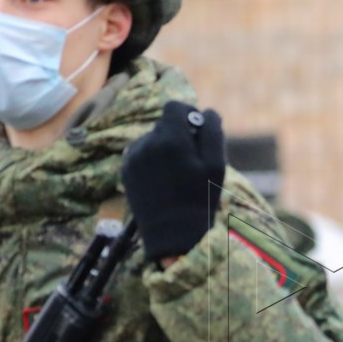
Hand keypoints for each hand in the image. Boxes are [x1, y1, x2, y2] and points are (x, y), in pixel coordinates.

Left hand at [122, 102, 226, 261]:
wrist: (172, 235)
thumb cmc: (200, 199)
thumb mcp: (217, 166)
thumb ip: (213, 133)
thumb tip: (208, 112)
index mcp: (170, 139)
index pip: (174, 107)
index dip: (188, 113)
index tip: (197, 129)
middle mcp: (147, 143)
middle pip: (163, 123)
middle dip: (178, 133)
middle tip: (191, 158)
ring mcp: (133, 157)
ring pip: (151, 138)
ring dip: (165, 146)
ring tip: (176, 172)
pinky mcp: (125, 170)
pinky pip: (140, 153)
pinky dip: (152, 158)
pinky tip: (163, 178)